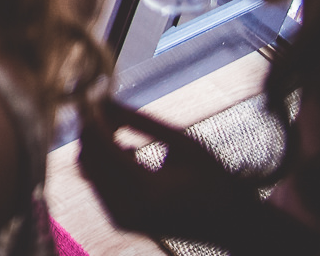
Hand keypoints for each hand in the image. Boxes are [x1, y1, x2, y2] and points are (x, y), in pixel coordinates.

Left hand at [77, 98, 310, 253]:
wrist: (231, 225)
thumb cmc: (215, 179)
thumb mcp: (183, 143)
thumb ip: (141, 121)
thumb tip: (105, 99)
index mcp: (146, 190)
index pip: (102, 146)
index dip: (93, 117)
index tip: (94, 93)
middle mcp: (127, 208)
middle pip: (87, 158)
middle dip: (91, 129)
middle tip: (106, 105)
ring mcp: (121, 219)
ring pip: (87, 171)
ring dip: (96, 145)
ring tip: (121, 127)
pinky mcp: (120, 221)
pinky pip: (97, 184)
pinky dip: (103, 163)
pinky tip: (128, 151)